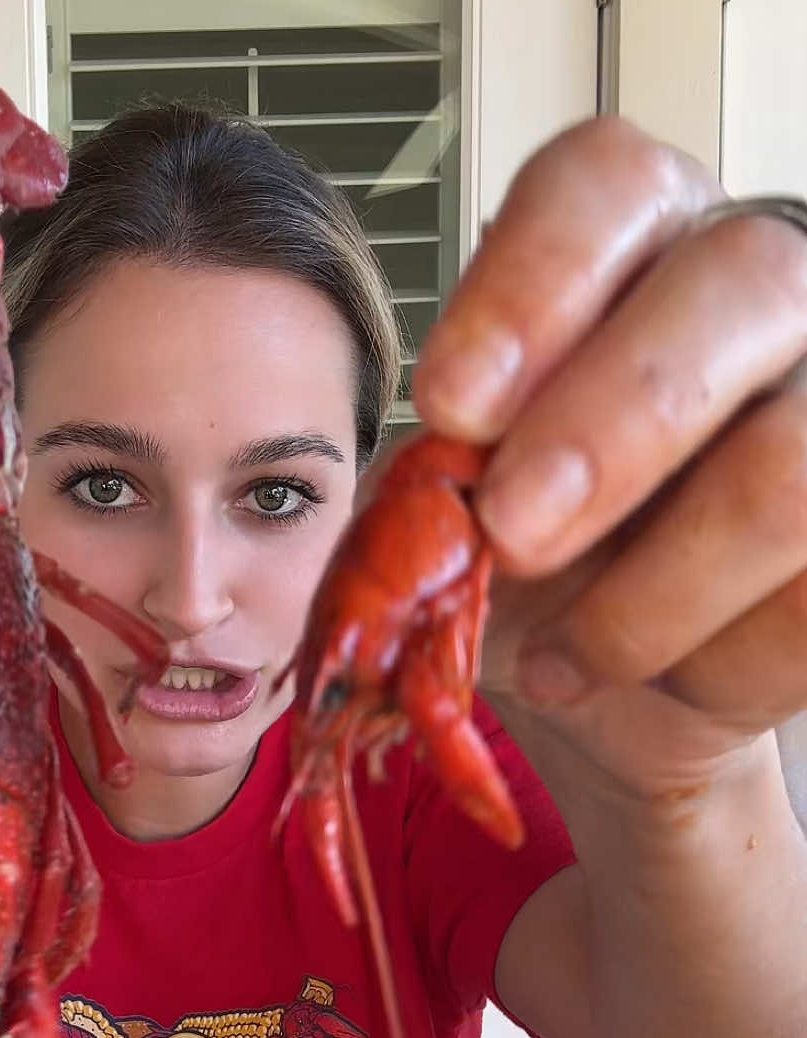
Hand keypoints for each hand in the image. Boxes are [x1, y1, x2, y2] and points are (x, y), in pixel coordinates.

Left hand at [414, 117, 806, 801]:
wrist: (611, 686)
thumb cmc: (527, 567)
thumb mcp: (449, 518)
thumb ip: (432, 488)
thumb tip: (438, 503)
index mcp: (641, 247)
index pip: (609, 185)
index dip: (531, 283)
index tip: (452, 405)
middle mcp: (768, 294)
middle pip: (744, 285)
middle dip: (610, 424)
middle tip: (512, 532)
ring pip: (792, 465)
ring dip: (653, 589)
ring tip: (568, 651)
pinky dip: (712, 666)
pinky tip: (653, 678)